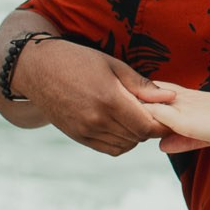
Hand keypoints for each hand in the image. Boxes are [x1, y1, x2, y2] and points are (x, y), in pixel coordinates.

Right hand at [14, 39, 171, 155]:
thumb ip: (142, 86)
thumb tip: (171, 98)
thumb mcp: (114, 65)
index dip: (162, 124)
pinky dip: (121, 141)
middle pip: (139, 137)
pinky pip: (109, 149)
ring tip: (134, 115)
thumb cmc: (79, 61)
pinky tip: (121, 124)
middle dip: (150, 127)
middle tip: (151, 111)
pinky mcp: (78, 136)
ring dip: (136, 135)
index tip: (167, 114)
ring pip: (126, 145)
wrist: (38, 69)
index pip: (148, 126)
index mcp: (109, 100)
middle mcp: (97, 120)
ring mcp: (85, 131)